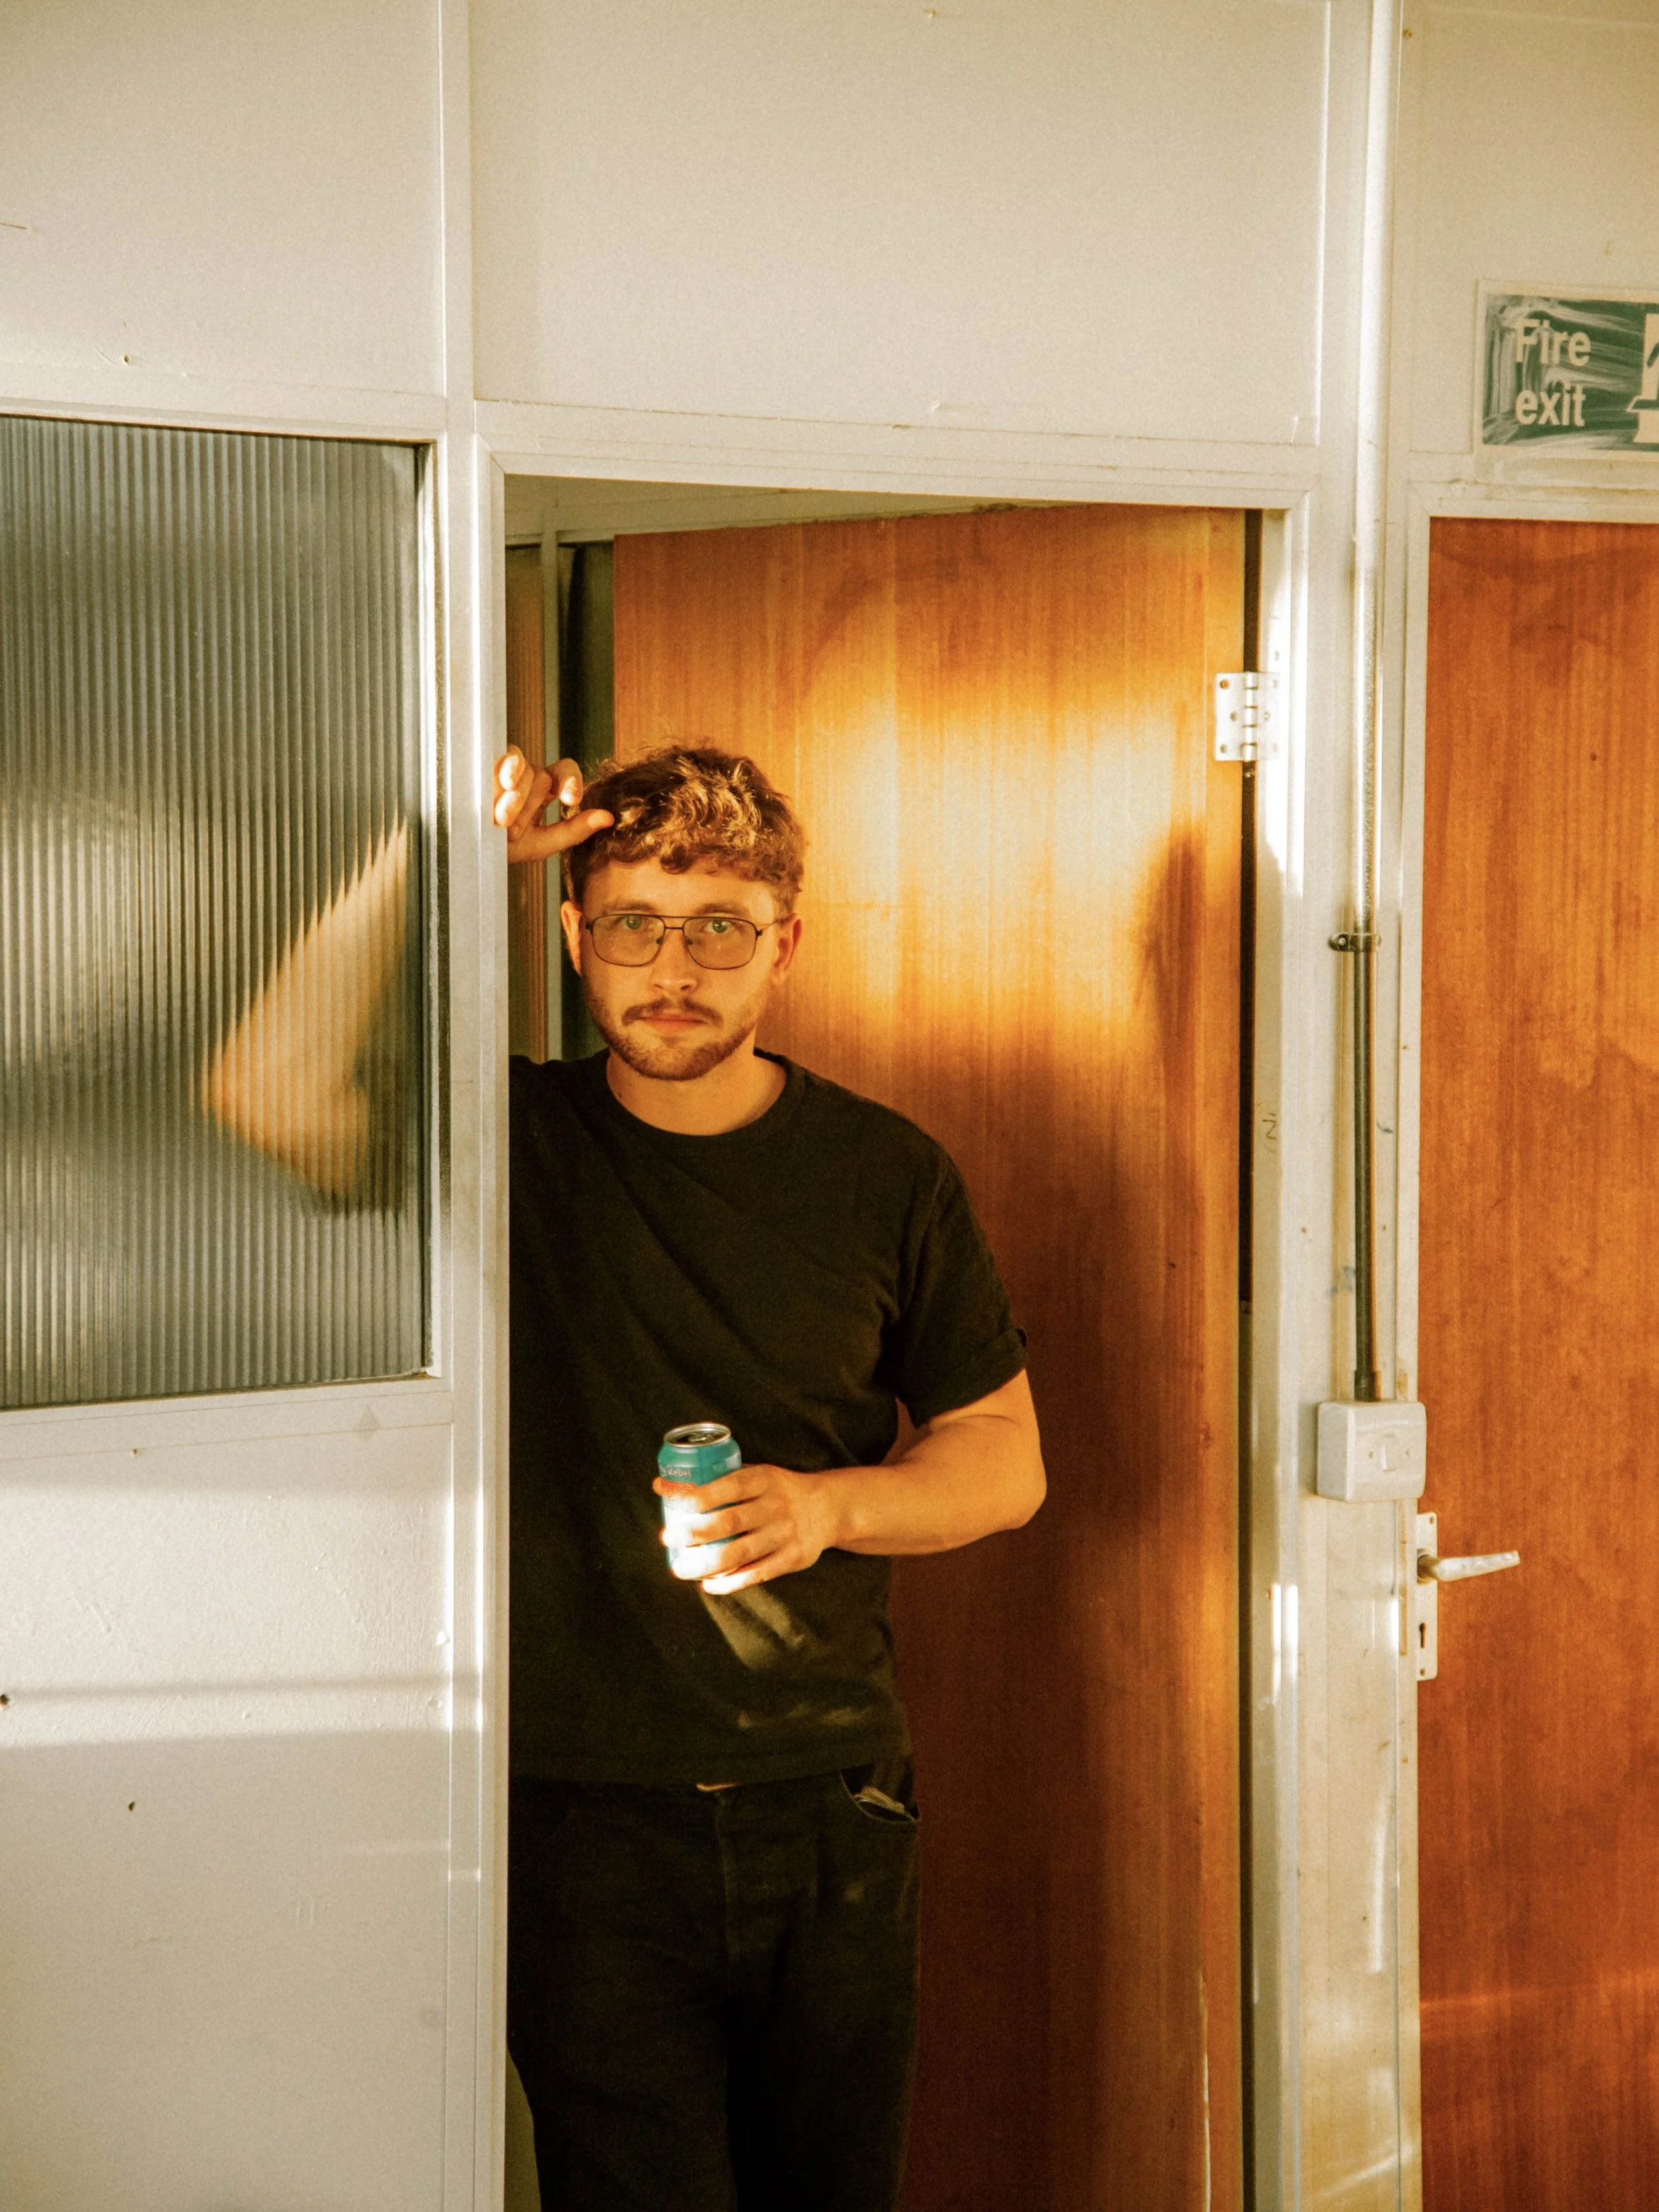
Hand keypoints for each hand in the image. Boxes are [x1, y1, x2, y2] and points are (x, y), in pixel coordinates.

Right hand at [493, 747, 612, 863]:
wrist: (466, 851)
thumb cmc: (503, 849)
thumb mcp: (542, 844)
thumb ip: (575, 830)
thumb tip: (610, 817)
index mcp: (545, 790)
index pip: (565, 771)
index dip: (572, 780)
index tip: (571, 802)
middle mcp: (528, 775)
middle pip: (542, 777)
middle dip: (529, 807)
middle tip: (510, 831)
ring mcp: (507, 768)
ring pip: (525, 769)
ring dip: (516, 798)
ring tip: (500, 820)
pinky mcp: (488, 764)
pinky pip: (507, 756)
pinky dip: (509, 769)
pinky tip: (505, 783)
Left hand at [655, 1464, 842, 1595]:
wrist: (829, 1508)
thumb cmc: (779, 1490)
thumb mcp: (759, 1474)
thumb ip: (722, 1480)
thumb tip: (663, 1485)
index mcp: (764, 1479)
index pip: (724, 1487)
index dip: (693, 1494)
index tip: (666, 1497)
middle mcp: (775, 1506)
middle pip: (727, 1523)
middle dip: (691, 1532)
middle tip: (667, 1538)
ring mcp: (785, 1534)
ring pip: (738, 1554)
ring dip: (704, 1564)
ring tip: (680, 1569)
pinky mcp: (792, 1559)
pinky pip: (755, 1575)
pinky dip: (729, 1583)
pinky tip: (708, 1584)